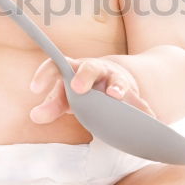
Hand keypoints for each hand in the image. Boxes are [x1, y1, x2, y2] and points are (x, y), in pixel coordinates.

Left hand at [28, 55, 156, 124]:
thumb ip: (51, 106)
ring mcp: (115, 80)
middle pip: (89, 67)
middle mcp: (95, 70)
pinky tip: (150, 118)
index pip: (56, 65)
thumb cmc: (83, 91)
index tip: (34, 88)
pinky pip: (139, 101)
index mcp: (73, 69)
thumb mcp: (66, 97)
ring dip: (116, 87)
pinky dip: (144, 109)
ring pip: (117, 80)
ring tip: (115, 96)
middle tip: (77, 89)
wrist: (112, 81)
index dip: (44, 75)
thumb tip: (35, 116)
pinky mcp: (132, 94)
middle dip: (84, 76)